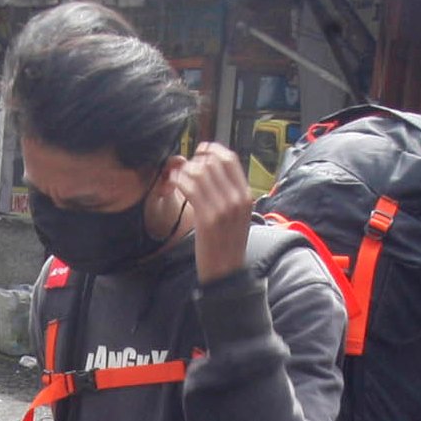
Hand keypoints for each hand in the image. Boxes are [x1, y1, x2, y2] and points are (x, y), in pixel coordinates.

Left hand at [165, 148, 253, 285]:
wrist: (226, 271)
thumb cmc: (228, 243)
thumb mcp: (238, 215)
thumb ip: (231, 194)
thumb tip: (216, 171)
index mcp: (246, 196)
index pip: (230, 159)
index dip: (213, 150)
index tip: (201, 151)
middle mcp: (237, 199)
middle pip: (214, 162)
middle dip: (196, 159)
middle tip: (185, 166)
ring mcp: (223, 208)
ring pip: (200, 173)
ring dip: (185, 170)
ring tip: (178, 176)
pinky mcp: (207, 218)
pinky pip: (190, 188)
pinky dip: (179, 181)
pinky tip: (174, 183)